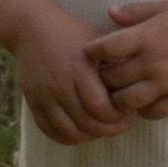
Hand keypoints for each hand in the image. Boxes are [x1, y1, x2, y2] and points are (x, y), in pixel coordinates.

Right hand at [12, 6, 130, 146]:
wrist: (32, 28)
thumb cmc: (71, 33)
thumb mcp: (96, 41)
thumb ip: (115, 61)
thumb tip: (135, 83)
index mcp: (78, 69)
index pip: (99, 107)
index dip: (115, 117)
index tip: (125, 115)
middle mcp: (59, 85)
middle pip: (85, 123)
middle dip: (106, 130)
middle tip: (118, 126)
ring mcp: (44, 96)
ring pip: (68, 131)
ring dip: (88, 136)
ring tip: (100, 130)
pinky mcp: (32, 102)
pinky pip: (48, 130)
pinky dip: (65, 137)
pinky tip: (80, 132)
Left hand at [84, 1, 167, 119]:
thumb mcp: (164, 7)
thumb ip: (134, 12)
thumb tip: (108, 12)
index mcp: (146, 37)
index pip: (105, 48)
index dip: (92, 52)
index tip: (91, 53)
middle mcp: (152, 62)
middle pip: (112, 79)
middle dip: (102, 78)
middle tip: (103, 75)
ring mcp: (166, 83)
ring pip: (128, 101)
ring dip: (120, 98)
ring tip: (121, 91)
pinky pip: (152, 113)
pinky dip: (143, 110)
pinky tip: (144, 101)